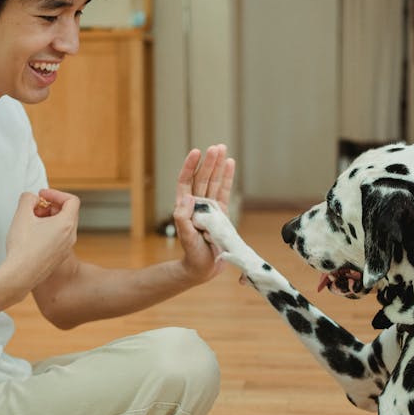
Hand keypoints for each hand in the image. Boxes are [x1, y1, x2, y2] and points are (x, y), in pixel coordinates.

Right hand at [3, 188, 78, 290]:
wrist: (20, 274)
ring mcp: (65, 248)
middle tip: (35, 207)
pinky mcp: (58, 257)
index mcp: (66, 224)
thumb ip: (28, 199)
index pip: (71, 200)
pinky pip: (58, 238)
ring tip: (31, 221)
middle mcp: (70, 237)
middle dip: (51, 206)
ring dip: (49, 218)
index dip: (56, 193)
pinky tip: (32, 234)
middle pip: (67, 213)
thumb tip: (32, 199)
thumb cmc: (23, 248)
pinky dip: (48, 231)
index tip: (42, 195)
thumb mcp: (22, 214)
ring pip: (62, 226)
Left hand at [172, 144, 235, 283]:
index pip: (186, 181)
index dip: (190, 166)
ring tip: (222, 149)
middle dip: (209, 162)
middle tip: (216, 147)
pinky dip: (227, 178)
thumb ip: (183, 218)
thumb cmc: (192, 254)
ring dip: (218, 166)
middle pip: (202, 178)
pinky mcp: (221, 213)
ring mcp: (209, 207)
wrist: (204, 267)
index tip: (196, 152)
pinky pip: (224, 192)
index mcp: (185, 207)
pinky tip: (230, 164)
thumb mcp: (186, 237)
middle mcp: (197, 204)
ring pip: (213, 182)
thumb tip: (187, 198)